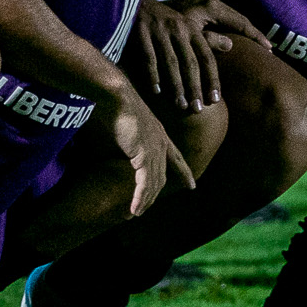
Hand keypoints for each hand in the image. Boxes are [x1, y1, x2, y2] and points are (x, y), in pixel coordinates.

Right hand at [108, 88, 195, 216]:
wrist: (115, 93)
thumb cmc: (115, 102)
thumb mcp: (125, 122)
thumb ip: (127, 135)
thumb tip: (117, 142)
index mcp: (159, 133)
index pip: (176, 157)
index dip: (184, 172)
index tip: (191, 185)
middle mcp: (160, 142)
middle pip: (163, 176)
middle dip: (155, 195)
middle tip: (143, 210)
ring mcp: (154, 148)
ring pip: (154, 183)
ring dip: (145, 201)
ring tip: (135, 213)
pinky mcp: (144, 154)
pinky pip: (145, 183)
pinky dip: (140, 198)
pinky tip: (135, 209)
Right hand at [126, 0, 251, 112]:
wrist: (136, 2)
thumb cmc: (165, 20)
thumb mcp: (188, 25)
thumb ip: (208, 38)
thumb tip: (231, 46)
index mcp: (192, 30)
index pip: (206, 57)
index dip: (212, 79)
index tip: (215, 100)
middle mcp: (179, 30)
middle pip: (190, 63)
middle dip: (195, 87)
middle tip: (198, 109)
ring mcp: (159, 31)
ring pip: (171, 63)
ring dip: (176, 86)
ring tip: (181, 105)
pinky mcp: (141, 33)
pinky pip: (149, 58)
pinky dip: (153, 75)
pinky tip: (157, 92)